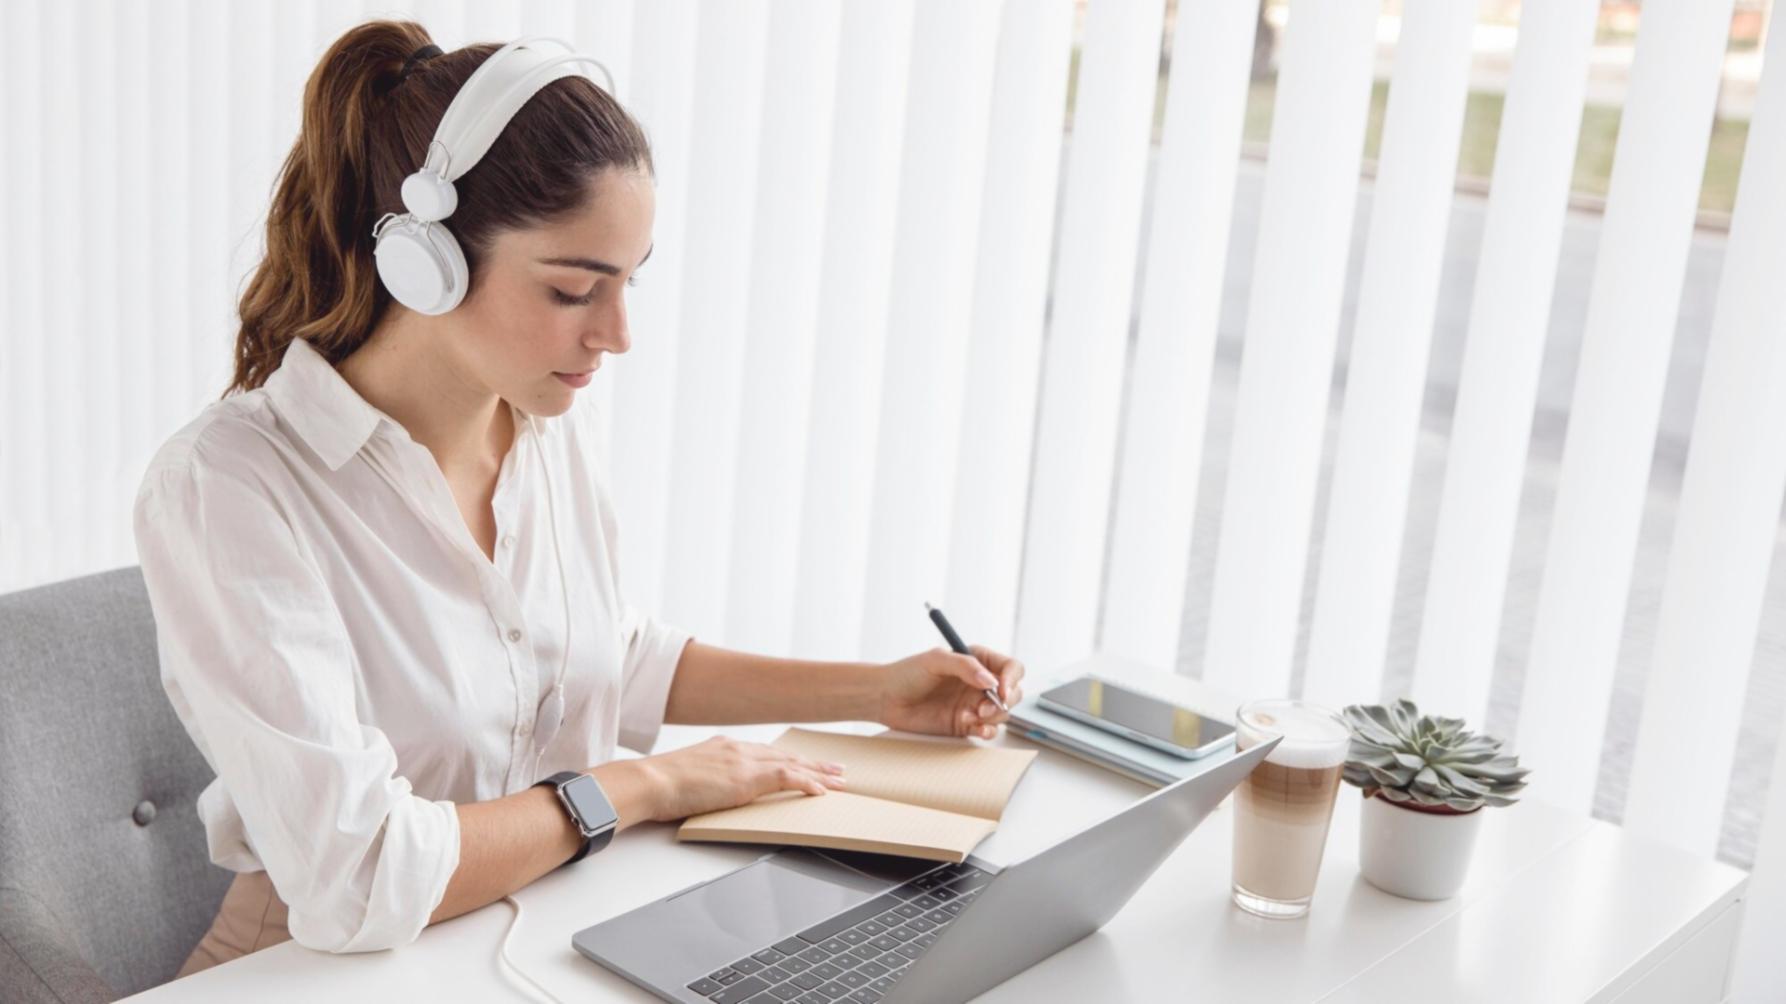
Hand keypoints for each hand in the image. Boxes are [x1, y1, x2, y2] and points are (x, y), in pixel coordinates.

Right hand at [636, 736, 846, 821]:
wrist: (649, 782)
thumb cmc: (658, 785)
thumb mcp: (686, 778)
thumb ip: (704, 781)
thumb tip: (707, 793)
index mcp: (723, 748)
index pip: (765, 753)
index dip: (788, 760)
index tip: (804, 765)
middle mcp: (737, 749)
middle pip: (784, 756)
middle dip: (812, 764)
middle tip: (836, 771)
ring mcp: (743, 761)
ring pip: (792, 765)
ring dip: (819, 774)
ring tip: (840, 782)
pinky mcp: (746, 777)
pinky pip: (786, 778)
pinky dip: (806, 784)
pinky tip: (821, 791)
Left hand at [877, 646, 1026, 739]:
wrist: (886, 698)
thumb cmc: (907, 673)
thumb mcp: (935, 660)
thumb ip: (965, 666)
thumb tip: (989, 680)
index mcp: (977, 661)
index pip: (1010, 668)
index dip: (1012, 678)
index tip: (1002, 689)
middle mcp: (979, 683)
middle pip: (1013, 692)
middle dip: (1004, 702)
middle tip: (984, 708)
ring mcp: (973, 704)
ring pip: (1002, 713)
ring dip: (993, 717)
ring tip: (971, 717)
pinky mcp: (965, 724)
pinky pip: (987, 730)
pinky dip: (986, 731)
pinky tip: (976, 729)